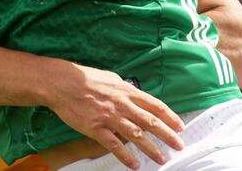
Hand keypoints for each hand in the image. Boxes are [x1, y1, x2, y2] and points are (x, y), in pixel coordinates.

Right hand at [46, 62, 184, 169]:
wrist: (61, 83)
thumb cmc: (84, 78)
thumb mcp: (110, 78)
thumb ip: (125, 89)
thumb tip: (136, 95)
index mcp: (126, 90)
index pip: (154, 105)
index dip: (170, 116)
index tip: (180, 126)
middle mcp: (121, 104)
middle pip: (150, 122)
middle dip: (167, 135)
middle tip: (179, 145)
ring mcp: (109, 117)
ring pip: (136, 135)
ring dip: (151, 148)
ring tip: (161, 158)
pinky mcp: (95, 128)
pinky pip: (114, 145)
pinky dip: (125, 156)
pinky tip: (134, 164)